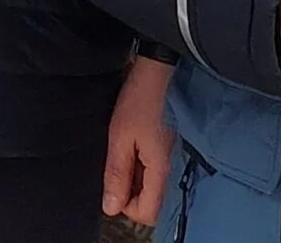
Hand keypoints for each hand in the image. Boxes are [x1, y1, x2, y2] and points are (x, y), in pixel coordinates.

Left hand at [103, 57, 174, 223]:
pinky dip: (138, 165)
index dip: (126, 206)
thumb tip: (111, 208)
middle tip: (115, 166)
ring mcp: (169, 156)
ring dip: (133, 178)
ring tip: (121, 152)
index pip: (148, 212)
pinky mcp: (165, 146)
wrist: (158, 69)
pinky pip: (152, 169)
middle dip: (129, 193)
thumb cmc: (140, 99)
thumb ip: (117, 174)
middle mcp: (169, 166)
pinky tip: (129, 145)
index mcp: (160, 168)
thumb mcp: (120, 137)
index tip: (113, 185)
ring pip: (151, 186)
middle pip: (151, 202)